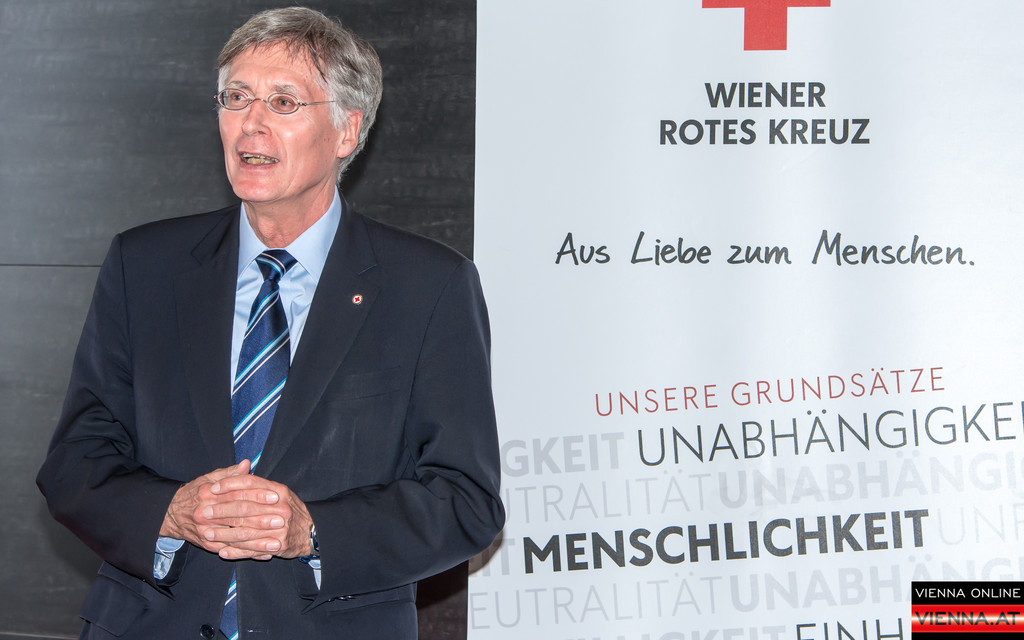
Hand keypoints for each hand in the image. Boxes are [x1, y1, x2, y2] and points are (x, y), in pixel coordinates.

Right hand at [159, 460, 310, 559]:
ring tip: (277, 542)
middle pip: (238, 517)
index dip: (258, 494)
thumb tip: (247, 464)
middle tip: (282, 519)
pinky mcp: (208, 546)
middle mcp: (205, 514)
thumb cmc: (195, 493)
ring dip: (258, 542)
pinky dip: (248, 554)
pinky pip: (231, 551)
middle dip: (261, 519)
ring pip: (236, 538)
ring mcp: (206, 532)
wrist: (171, 514)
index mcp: (208, 494)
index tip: (276, 495)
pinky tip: (265, 555)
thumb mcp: (208, 479)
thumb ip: (229, 474)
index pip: (237, 493)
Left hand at [201, 465, 312, 560]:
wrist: (312, 532)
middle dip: (222, 510)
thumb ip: (258, 482)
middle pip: (246, 507)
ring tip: (207, 534)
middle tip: (203, 512)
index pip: (251, 484)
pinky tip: (222, 551)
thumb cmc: (289, 509)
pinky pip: (253, 549)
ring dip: (224, 534)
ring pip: (246, 531)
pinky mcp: (279, 545)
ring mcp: (281, 527)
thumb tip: (242, 465)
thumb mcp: (278, 491)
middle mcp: (281, 508)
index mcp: (279, 491)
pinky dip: (236, 551)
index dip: (230, 484)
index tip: (212, 488)